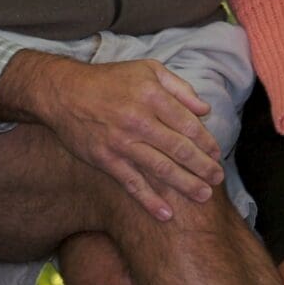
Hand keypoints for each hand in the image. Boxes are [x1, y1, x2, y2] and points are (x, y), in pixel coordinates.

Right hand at [0, 50, 223, 220]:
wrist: (65, 93)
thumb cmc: (111, 79)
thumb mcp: (148, 70)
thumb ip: (179, 88)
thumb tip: (205, 109)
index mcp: (152, 95)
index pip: (188, 123)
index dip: (205, 142)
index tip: (216, 154)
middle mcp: (139, 119)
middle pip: (178, 148)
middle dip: (202, 166)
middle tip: (218, 178)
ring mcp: (121, 142)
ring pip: (160, 168)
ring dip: (185, 184)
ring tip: (203, 196)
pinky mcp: (106, 160)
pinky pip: (132, 183)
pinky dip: (149, 201)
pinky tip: (166, 214)